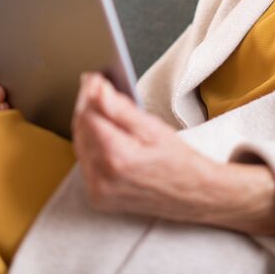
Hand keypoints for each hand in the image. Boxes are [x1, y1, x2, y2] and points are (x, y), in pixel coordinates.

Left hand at [71, 72, 274, 234]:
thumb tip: (97, 89)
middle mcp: (103, 178)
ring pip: (81, 144)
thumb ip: (121, 109)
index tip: (95, 77)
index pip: (90, 116)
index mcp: (117, 158)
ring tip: (96, 103)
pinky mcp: (98, 197)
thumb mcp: (154, 128)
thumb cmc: (179, 162)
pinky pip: (86, 162)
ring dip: (86, 122)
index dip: (89, 93)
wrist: (194, 196)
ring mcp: (98, 190)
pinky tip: (99, 130)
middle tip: (95, 85)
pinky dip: (90, 143)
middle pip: (81, 129)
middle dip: (86, 105)